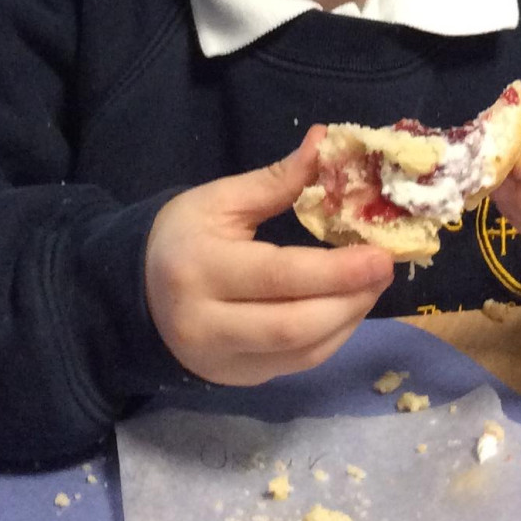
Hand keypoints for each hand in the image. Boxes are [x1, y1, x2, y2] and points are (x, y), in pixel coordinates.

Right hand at [145, 129, 393, 386]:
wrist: (135, 295)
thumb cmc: (181, 237)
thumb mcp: (218, 201)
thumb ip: (275, 180)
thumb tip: (326, 142)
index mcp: (200, 269)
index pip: (278, 276)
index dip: (336, 270)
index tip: (381, 255)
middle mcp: (207, 325)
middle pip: (294, 326)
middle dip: (351, 300)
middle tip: (386, 269)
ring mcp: (223, 361)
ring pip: (302, 353)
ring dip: (348, 319)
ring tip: (372, 285)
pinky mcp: (239, 379)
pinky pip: (297, 364)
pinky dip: (332, 337)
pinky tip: (348, 307)